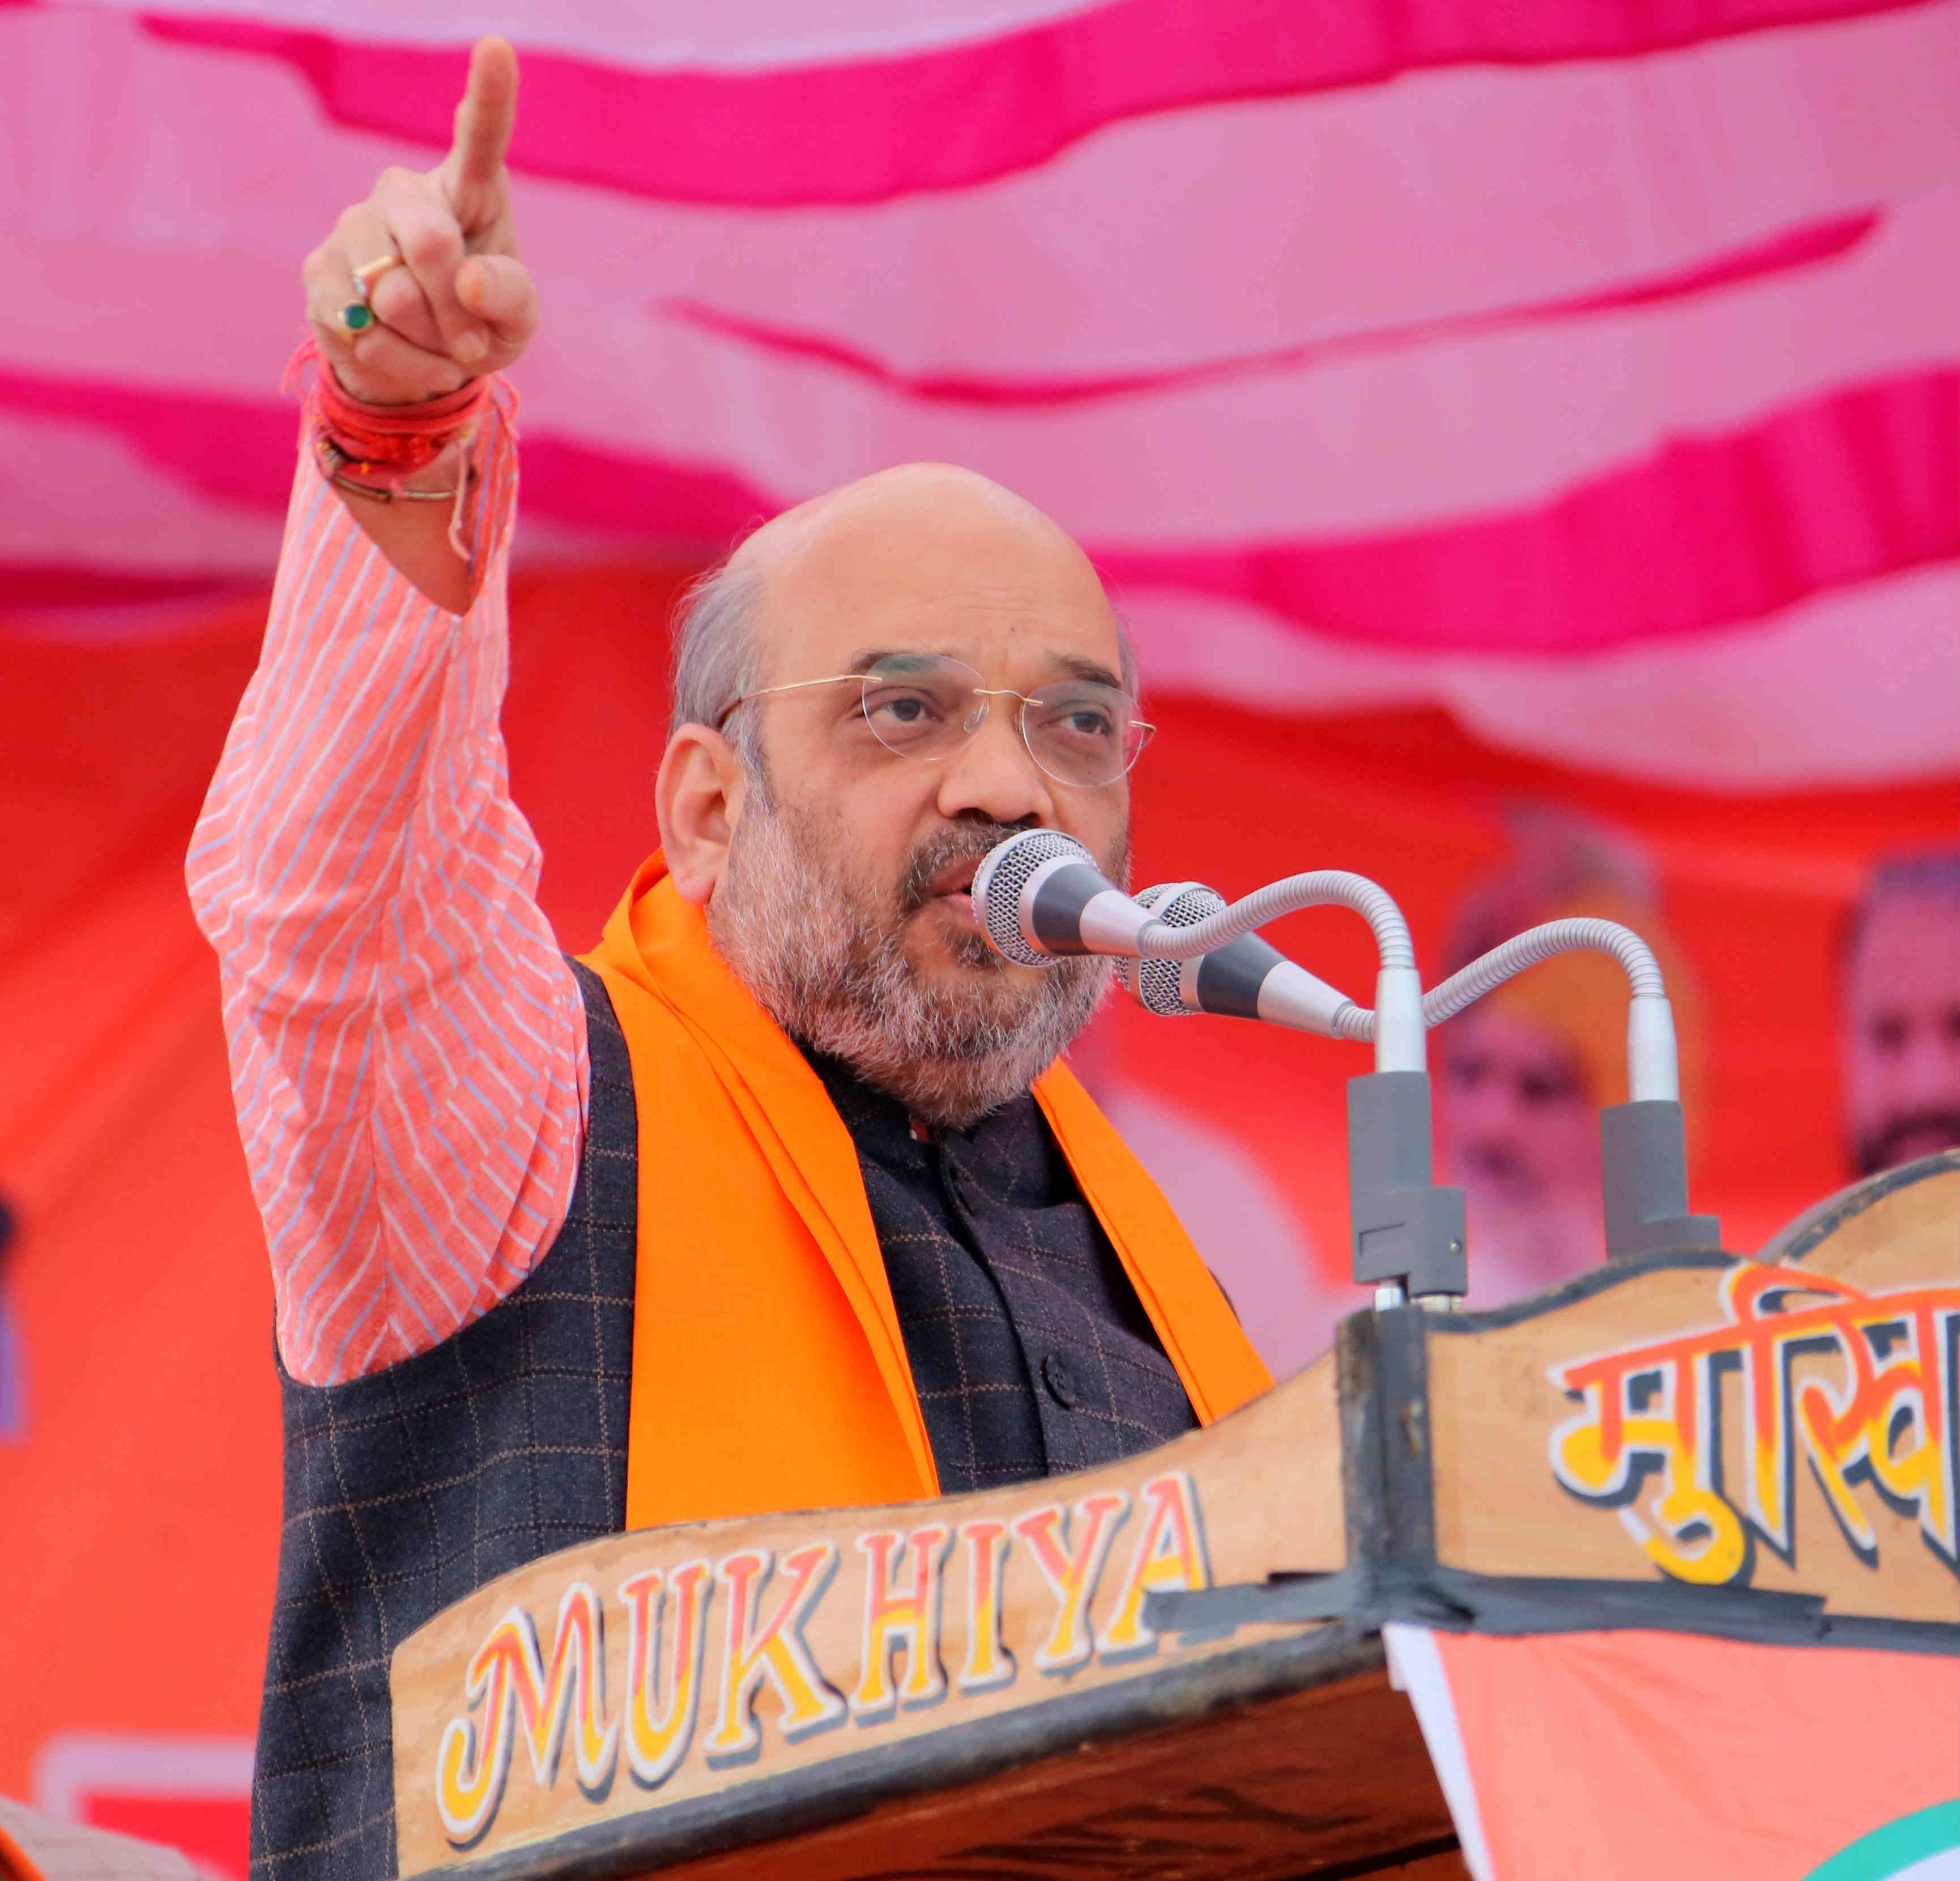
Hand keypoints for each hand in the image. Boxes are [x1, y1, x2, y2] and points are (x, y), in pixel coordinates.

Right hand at [302, 37, 537, 405]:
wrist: (423, 362)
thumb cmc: (481, 322)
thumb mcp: (516, 319)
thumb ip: (509, 297)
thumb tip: (468, 280)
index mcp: (467, 189)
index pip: (479, 137)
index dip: (489, 95)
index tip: (498, 46)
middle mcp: (403, 193)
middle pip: (431, 246)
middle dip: (458, 312)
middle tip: (472, 342)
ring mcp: (353, 228)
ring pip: (393, 298)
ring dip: (429, 344)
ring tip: (439, 345)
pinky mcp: (319, 273)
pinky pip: (363, 333)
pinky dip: (400, 365)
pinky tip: (408, 358)